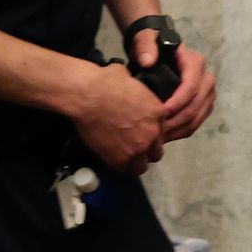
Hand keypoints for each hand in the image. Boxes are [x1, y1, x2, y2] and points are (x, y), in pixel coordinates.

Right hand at [68, 61, 165, 175]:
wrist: (88, 96)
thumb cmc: (107, 82)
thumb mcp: (133, 82)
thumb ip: (140, 93)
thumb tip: (133, 89)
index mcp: (159, 113)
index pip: (162, 133)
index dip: (151, 135)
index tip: (140, 134)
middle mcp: (153, 133)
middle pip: (156, 152)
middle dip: (145, 151)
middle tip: (132, 147)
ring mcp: (138, 147)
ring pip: (142, 166)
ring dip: (134, 162)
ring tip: (122, 157)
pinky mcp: (120, 158)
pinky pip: (125, 170)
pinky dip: (119, 166)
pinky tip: (112, 159)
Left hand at [133, 30, 216, 141]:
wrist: (159, 50)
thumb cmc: (152, 46)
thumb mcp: (145, 39)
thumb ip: (145, 45)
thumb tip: (148, 61)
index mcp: (195, 63)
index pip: (191, 87)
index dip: (177, 102)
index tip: (158, 113)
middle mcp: (206, 78)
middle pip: (197, 105)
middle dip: (176, 121)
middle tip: (155, 131)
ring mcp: (208, 92)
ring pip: (198, 117)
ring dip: (179, 129)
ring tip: (158, 137)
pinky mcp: (204, 104)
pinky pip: (197, 122)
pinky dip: (182, 131)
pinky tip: (165, 136)